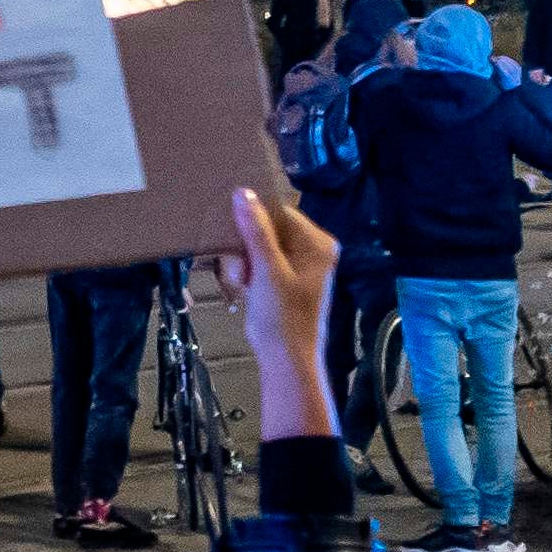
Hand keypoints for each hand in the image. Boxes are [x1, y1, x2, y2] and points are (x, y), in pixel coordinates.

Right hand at [218, 184, 339, 449]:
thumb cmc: (282, 315)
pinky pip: (258, 261)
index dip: (252, 222)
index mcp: (317, 243)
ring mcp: (298, 264)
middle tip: (239, 270)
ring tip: (241, 283)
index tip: (234, 240)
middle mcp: (312, 249)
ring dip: (241, 262)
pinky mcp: (284, 278)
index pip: (279, 212)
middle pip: (266, 228)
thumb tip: (243, 192)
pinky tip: (243, 287)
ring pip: (257, 245)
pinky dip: (246, 271)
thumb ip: (255, 230)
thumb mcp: (267, 270)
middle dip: (244, 248)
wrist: (286, 359)